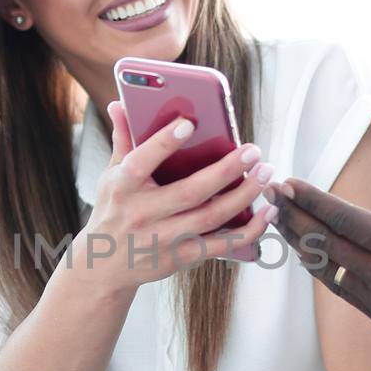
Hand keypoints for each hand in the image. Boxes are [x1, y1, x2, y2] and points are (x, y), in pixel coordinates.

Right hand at [75, 102, 275, 291]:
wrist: (103, 267)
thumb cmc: (113, 211)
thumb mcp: (110, 176)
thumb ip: (123, 140)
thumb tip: (120, 103)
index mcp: (122, 187)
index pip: (141, 162)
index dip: (164, 143)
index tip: (189, 123)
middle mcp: (142, 215)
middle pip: (190, 192)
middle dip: (225, 170)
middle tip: (252, 150)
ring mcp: (162, 239)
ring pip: (210, 217)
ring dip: (243, 196)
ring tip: (265, 173)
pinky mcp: (179, 257)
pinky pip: (220, 245)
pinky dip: (247, 231)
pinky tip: (267, 212)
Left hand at [267, 142, 370, 370]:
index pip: (346, 221)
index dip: (312, 200)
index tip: (287, 182)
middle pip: (325, 244)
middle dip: (293, 216)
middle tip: (268, 192)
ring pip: (325, 268)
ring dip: (299, 242)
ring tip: (278, 216)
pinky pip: (338, 288)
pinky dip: (318, 266)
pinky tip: (305, 248)